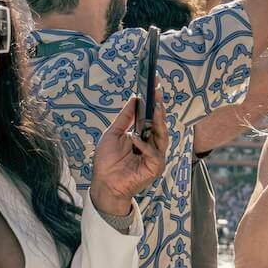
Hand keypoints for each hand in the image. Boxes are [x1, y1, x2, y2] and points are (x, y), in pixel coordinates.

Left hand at [91, 96, 168, 216]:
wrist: (104, 183)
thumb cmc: (107, 161)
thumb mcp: (113, 133)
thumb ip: (125, 117)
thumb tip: (134, 99)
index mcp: (142, 135)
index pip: (150, 116)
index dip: (153, 101)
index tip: (154, 84)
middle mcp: (151, 144)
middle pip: (159, 124)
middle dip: (159, 107)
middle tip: (157, 91)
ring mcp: (154, 156)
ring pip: (163, 136)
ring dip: (159, 121)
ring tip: (156, 107)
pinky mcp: (155, 167)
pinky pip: (154, 154)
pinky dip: (144, 146)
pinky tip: (134, 139)